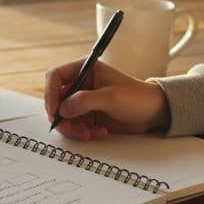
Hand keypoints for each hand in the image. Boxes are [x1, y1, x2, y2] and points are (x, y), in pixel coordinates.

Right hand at [43, 58, 170, 140]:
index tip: (54, 110)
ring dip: (73, 128)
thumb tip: (62, 109)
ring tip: (89, 134)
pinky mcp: (89, 115)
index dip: (50, 93)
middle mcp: (82, 83)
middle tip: (69, 129)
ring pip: (64, 116)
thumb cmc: (137, 97)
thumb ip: (84, 102)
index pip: (55, 76)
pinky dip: (83, 132)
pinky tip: (100, 132)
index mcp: (85, 69)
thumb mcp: (111, 97)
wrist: (154, 112)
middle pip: (56, 100)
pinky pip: (75, 126)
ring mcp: (84, 101)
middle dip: (61, 117)